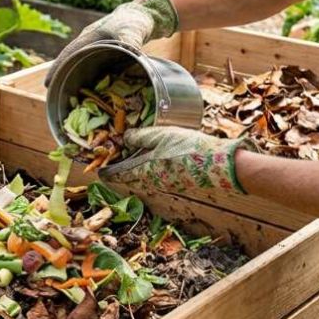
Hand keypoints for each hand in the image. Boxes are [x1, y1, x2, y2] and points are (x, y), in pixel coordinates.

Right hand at [43, 0, 179, 86]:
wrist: (144, 17)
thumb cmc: (133, 20)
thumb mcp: (131, 30)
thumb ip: (130, 41)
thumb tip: (131, 52)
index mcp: (89, 38)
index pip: (69, 54)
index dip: (57, 69)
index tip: (47, 84)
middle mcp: (90, 45)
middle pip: (72, 63)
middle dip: (62, 78)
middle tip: (53, 95)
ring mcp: (98, 52)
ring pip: (83, 68)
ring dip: (76, 81)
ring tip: (68, 100)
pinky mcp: (108, 58)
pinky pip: (96, 71)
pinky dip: (92, 82)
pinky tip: (91, 95)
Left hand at [98, 127, 257, 194]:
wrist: (219, 164)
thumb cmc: (188, 149)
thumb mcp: (160, 136)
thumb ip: (140, 137)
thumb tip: (124, 138)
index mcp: (145, 172)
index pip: (120, 174)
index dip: (108, 171)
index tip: (99, 171)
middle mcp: (154, 181)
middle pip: (132, 174)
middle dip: (123, 165)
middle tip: (116, 156)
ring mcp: (168, 181)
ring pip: (146, 173)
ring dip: (138, 163)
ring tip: (135, 151)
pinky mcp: (180, 179)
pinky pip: (160, 171)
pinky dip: (153, 163)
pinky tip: (159, 152)